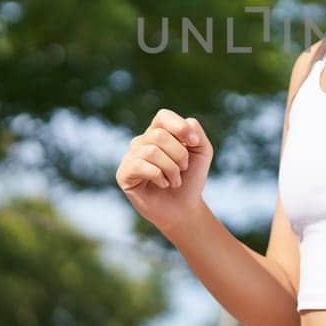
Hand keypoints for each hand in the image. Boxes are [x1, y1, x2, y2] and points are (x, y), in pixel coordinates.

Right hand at [116, 108, 213, 231]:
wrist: (184, 208)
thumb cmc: (191, 178)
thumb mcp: (202, 151)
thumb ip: (196, 131)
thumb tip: (185, 124)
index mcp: (158, 132)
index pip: (163, 116)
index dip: (180, 127)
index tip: (194, 144)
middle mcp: (142, 141)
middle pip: (159, 135)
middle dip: (179, 154)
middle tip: (183, 169)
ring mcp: (131, 157)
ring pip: (151, 151)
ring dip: (171, 169)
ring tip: (175, 181)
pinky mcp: (123, 173)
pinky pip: (140, 165)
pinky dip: (159, 176)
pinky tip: (163, 184)